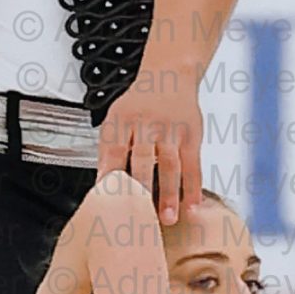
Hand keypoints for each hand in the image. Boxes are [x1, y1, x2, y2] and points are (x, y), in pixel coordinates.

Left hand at [96, 67, 202, 224]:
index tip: (107, 199)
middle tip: (138, 215)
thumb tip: (101, 184)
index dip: (110, 174)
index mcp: (123, 120)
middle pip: (143, 159)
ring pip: (171, 166)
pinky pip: (193, 166)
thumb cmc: (140, 103)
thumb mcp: (116, 117)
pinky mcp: (191, 136)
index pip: (114, 149)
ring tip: (167, 218)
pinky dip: (193, 188)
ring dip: (169, 194)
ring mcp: (171, 130)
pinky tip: (192, 205)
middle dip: (141, 188)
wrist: (170, 75)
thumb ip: (109, 149)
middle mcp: (147, 124)